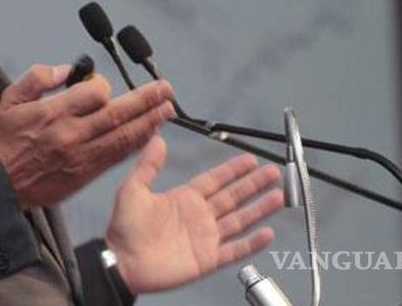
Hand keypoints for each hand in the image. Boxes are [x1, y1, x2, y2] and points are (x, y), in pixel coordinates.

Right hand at [0, 64, 175, 209]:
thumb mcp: (10, 100)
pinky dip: (137, 144)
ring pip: (123, 137)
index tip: (100, 84)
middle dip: (146, 100)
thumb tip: (66, 69)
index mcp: (52, 113)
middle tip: (166, 89)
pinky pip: (118, 156)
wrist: (1, 184)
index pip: (93, 94)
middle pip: (117, 114)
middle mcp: (71, 135)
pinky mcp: (86, 174)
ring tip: (168, 109)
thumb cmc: (7, 140)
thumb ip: (37, 78)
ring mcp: (82, 156)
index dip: (103, 85)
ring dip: (149, 122)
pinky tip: (151, 133)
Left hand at [106, 134, 284, 292]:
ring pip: (240, 220)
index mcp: (184, 199)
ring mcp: (206, 238)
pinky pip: (235, 250)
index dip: (233, 170)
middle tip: (274, 172)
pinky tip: (267, 234)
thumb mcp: (133, 189)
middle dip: (254, 185)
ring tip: (279, 197)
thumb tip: (157, 139)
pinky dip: (252, 244)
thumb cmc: (124, 228)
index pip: (215, 180)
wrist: (122, 261)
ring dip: (259, 209)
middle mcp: (199, 216)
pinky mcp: (208, 259)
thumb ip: (148, 165)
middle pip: (233, 197)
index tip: (250, 160)